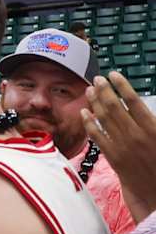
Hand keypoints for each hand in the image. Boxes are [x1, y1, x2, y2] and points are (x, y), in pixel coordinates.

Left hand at [84, 71, 155, 223]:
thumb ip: (152, 123)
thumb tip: (139, 107)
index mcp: (153, 129)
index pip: (134, 101)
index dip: (122, 86)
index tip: (114, 75)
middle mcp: (136, 136)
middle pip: (115, 107)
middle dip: (104, 90)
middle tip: (97, 79)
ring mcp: (123, 147)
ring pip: (104, 119)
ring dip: (95, 102)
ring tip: (90, 90)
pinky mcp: (113, 158)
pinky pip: (97, 137)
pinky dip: (90, 123)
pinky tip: (85, 113)